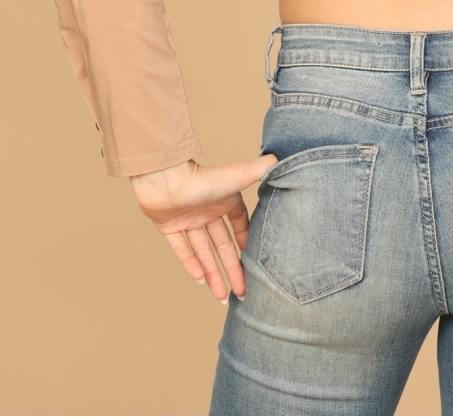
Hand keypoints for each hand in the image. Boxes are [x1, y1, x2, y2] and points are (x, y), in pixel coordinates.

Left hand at [130, 154, 277, 301]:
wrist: (165, 180)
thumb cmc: (203, 177)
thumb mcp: (238, 176)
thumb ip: (261, 169)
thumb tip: (280, 161)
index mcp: (224, 201)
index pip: (239, 226)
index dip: (246, 243)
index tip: (254, 263)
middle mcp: (207, 211)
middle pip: (222, 246)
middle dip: (232, 269)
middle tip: (241, 293)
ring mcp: (187, 220)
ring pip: (203, 252)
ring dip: (213, 274)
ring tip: (222, 297)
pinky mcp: (168, 227)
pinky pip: (181, 249)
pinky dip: (190, 264)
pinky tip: (200, 281)